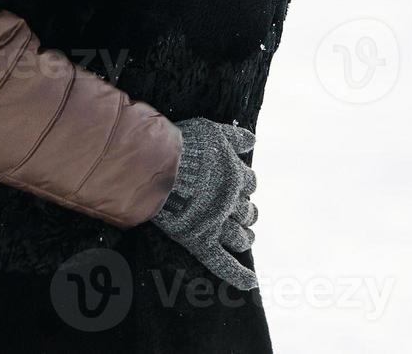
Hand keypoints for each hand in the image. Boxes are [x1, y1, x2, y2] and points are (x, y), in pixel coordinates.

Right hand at [150, 119, 259, 290]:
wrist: (159, 166)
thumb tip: (253, 140)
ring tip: (244, 236)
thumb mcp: (212, 130)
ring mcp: (216, 223)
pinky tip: (251, 282)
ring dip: (245, 236)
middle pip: (247, 210)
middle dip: (246, 211)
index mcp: (236, 176)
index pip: (249, 182)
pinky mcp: (200, 240)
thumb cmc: (183, 145)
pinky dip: (237, 274)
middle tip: (241, 211)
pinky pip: (221, 262)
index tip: (235, 183)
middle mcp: (230, 202)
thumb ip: (234, 136)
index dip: (244, 183)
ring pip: (240, 235)